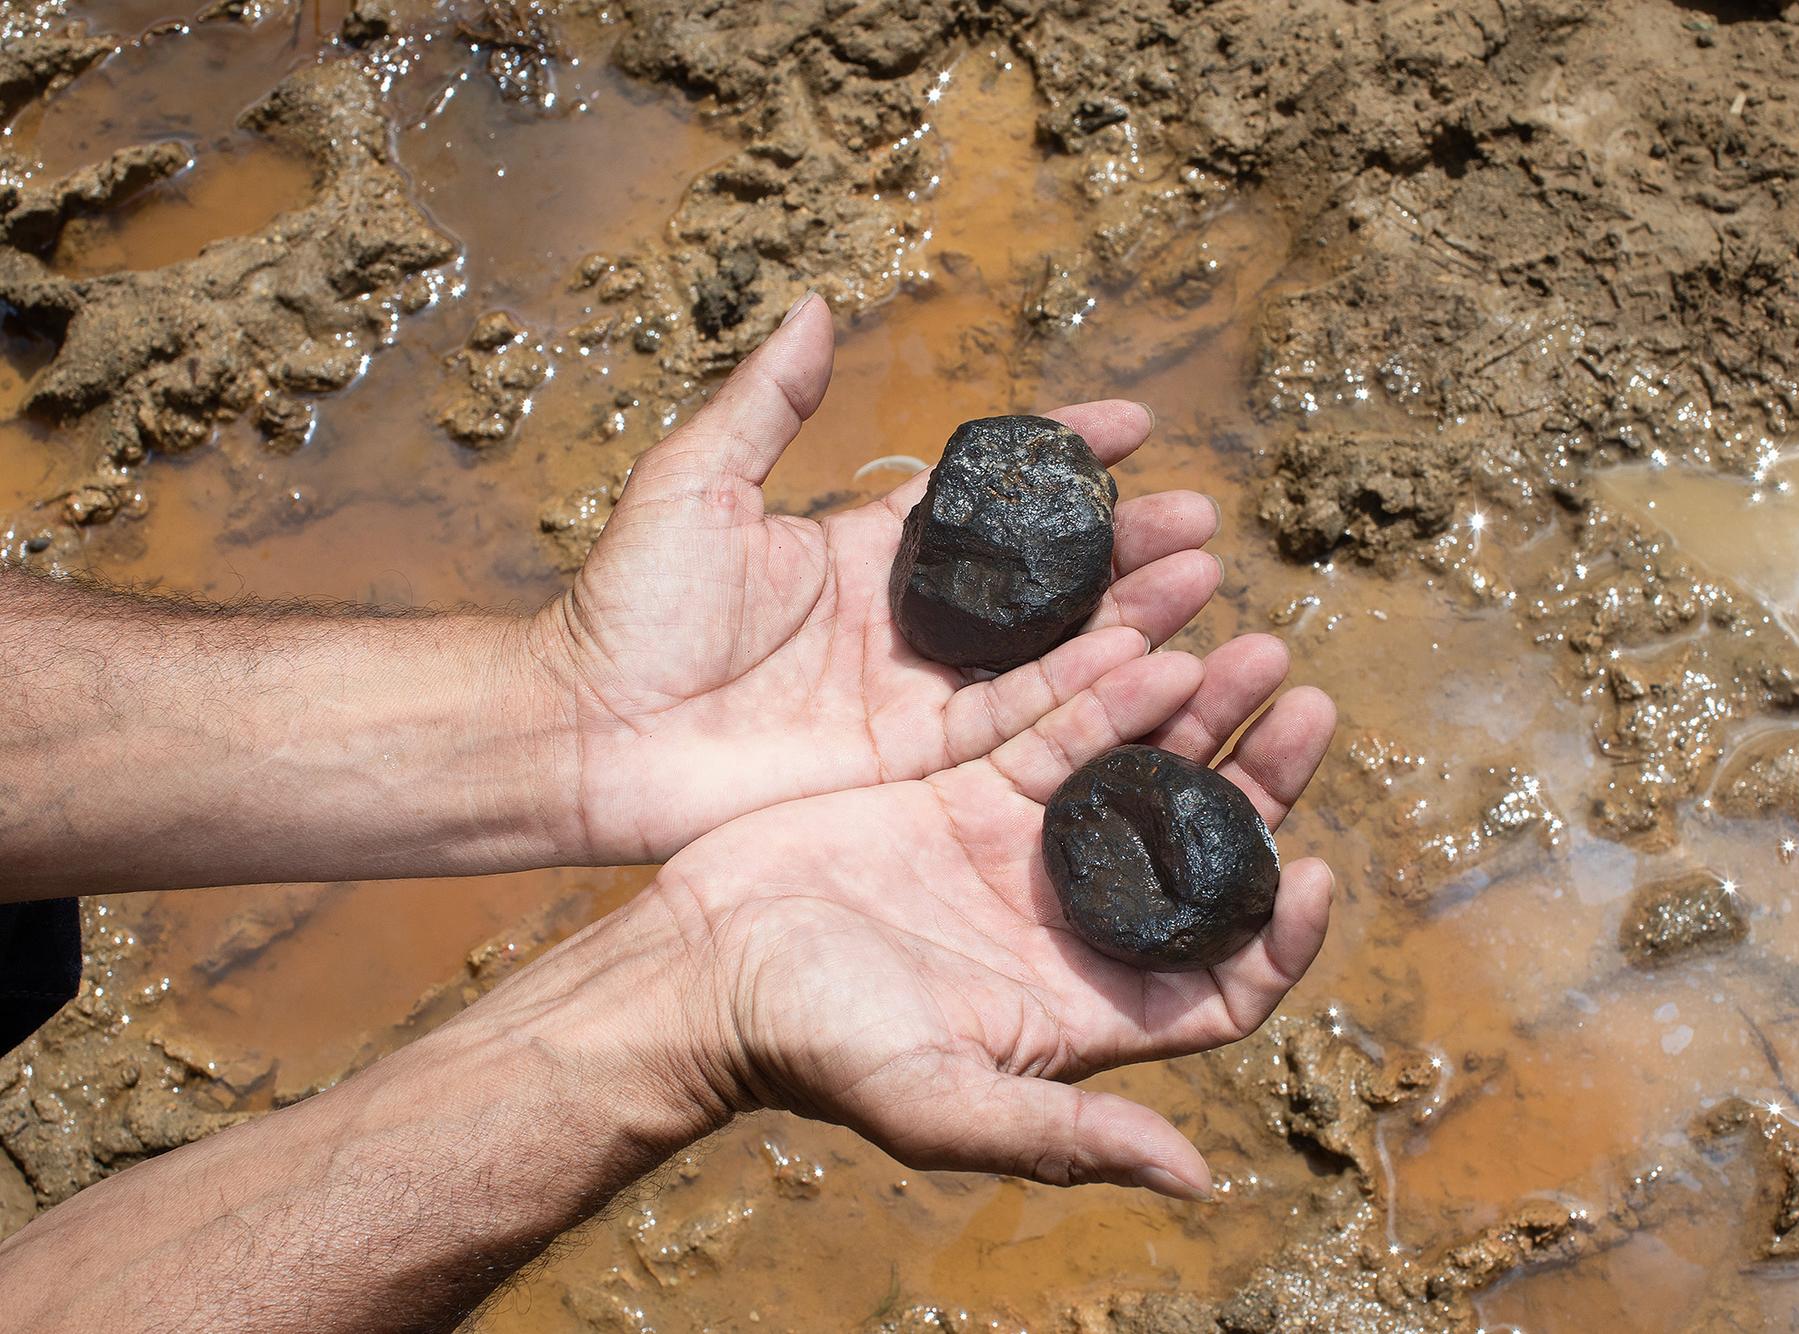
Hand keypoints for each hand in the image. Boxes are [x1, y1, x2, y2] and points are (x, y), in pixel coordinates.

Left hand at [530, 294, 1223, 864]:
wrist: (584, 732)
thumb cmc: (625, 606)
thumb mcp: (696, 481)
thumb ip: (768, 403)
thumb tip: (815, 306)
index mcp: (867, 552)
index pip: (988, 496)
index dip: (1060, 457)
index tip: (1133, 422)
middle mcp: (907, 624)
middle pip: (1042, 581)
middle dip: (1125, 547)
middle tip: (1200, 521)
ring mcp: (914, 697)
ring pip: (1048, 656)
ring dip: (1128, 621)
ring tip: (1202, 582)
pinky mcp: (910, 765)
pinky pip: (1013, 728)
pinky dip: (1082, 697)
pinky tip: (1149, 661)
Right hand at [644, 635, 1335, 1196]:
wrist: (700, 968)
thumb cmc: (813, 1048)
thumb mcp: (938, 1101)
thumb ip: (1061, 1134)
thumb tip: (1197, 1178)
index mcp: (1082, 1005)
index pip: (1217, 978)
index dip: (1278, 932)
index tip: (1314, 868)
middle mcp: (1064, 926)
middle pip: (1195, 854)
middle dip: (1260, 785)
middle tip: (1309, 708)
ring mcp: (1016, 851)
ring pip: (1136, 774)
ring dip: (1196, 716)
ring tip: (1253, 649)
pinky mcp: (963, 790)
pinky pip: (1052, 726)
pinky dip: (1101, 687)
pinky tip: (1147, 642)